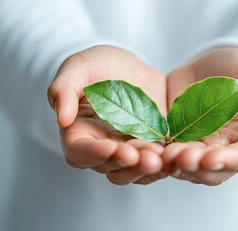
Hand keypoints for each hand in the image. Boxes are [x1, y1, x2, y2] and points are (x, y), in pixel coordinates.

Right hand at [47, 46, 167, 184]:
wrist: (130, 69)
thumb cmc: (97, 67)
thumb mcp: (79, 67)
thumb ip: (64, 89)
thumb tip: (61, 118)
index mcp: (78, 133)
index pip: (80, 152)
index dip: (95, 153)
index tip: (112, 148)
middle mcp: (102, 149)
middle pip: (110, 167)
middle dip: (129, 164)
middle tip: (146, 157)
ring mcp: (127, 151)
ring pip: (134, 171)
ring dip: (147, 168)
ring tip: (162, 157)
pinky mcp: (150, 149)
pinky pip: (156, 164)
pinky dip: (165, 163)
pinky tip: (176, 156)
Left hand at [163, 47, 237, 185]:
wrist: (209, 65)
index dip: (230, 161)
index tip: (211, 157)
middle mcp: (226, 151)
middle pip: (213, 170)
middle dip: (196, 166)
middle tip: (180, 157)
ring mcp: (199, 149)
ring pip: (188, 167)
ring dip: (175, 164)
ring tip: (163, 155)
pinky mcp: (176, 142)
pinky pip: (167, 154)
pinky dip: (158, 155)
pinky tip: (147, 149)